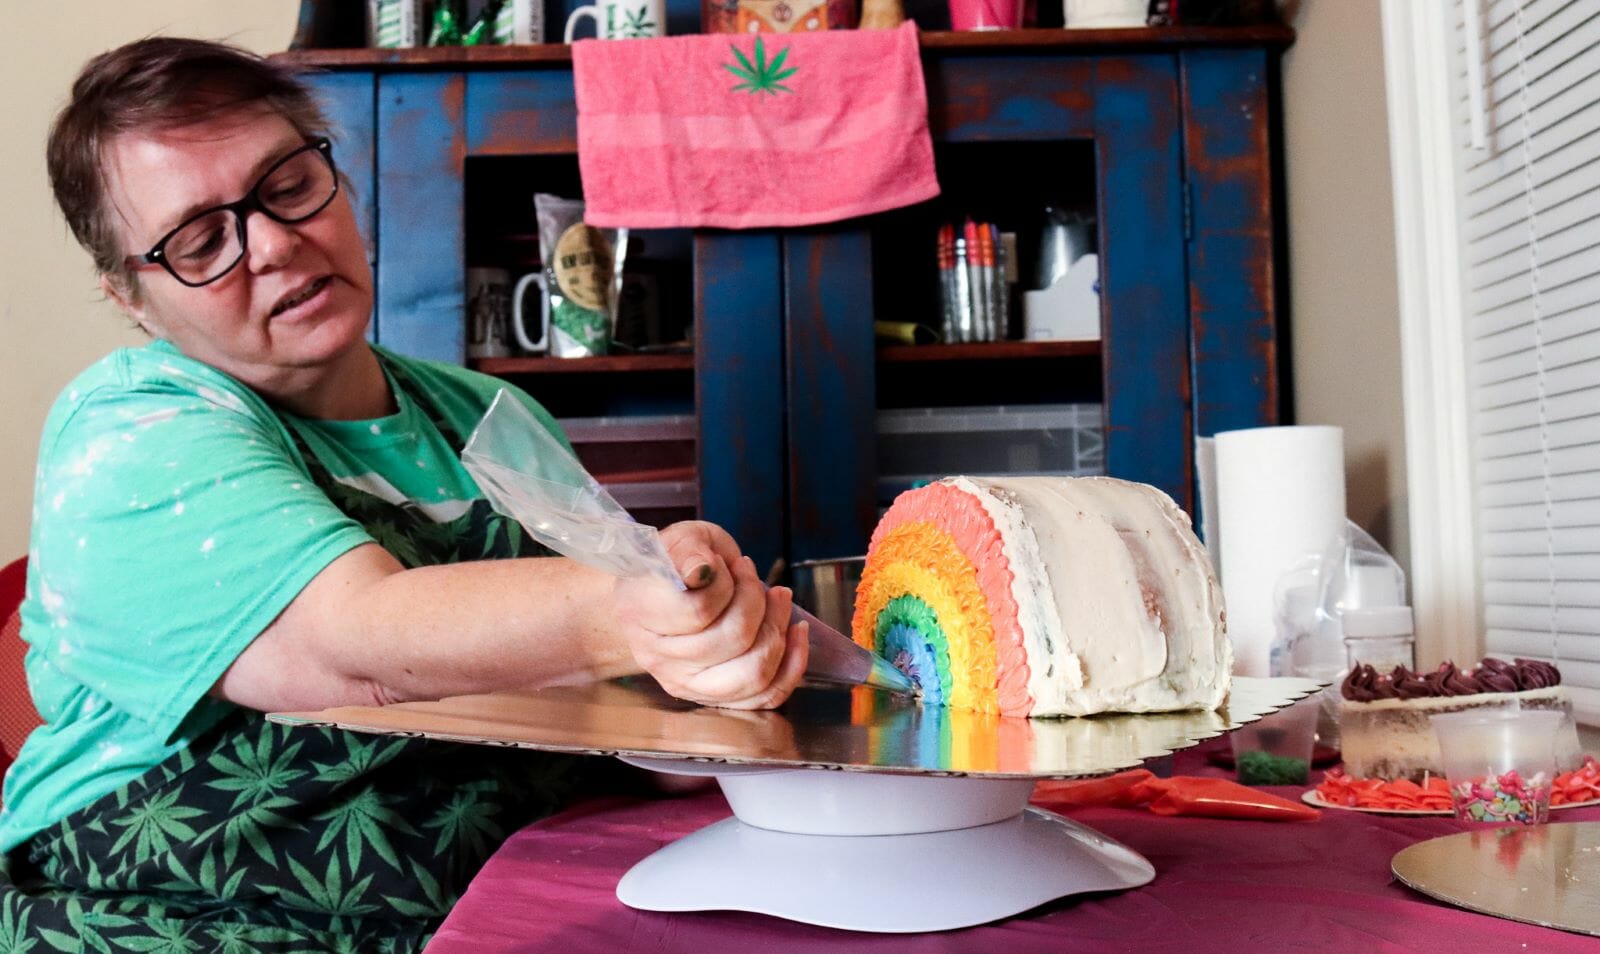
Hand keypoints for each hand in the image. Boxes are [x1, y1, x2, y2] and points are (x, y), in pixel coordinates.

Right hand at [613, 521, 808, 708]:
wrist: (669, 592)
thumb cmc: (678, 562)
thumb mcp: (683, 538)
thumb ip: (689, 549)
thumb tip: (703, 570)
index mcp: (639, 611)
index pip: (698, 611)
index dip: (726, 585)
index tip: (725, 564)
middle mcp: (657, 657)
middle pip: (733, 639)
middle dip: (757, 599)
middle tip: (751, 574)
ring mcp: (685, 683)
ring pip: (753, 672)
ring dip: (777, 628)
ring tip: (777, 598)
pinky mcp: (715, 698)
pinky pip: (766, 696)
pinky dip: (793, 663)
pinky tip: (796, 631)